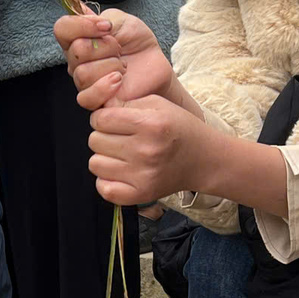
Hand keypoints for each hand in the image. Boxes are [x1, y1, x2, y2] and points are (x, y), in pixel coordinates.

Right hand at [54, 10, 176, 110]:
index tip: (107, 27)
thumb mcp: (121, 21)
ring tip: (123, 66)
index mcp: (77, 38)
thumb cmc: (135, 42)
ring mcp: (83, 82)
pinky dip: (104, 87)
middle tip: (120, 49)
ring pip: (83, 73)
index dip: (82, 25)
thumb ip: (101, 18)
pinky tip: (118, 80)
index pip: (62, 28)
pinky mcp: (95, 100)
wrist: (153, 65)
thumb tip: (83, 15)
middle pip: (76, 50)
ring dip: (111, 66)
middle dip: (106, 46)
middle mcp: (75, 61)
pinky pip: (86, 98)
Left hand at [89, 96, 208, 207]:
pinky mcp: (140, 194)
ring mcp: (142, 176)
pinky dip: (107, 180)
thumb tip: (97, 108)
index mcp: (151, 125)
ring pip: (94, 164)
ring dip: (104, 158)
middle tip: (121, 138)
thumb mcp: (158, 104)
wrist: (203, 160)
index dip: (102, 118)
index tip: (112, 121)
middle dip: (104, 136)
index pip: (100, 119)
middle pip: (94, 141)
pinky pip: (103, 188)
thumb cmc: (178, 129)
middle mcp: (146, 151)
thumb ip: (126, 102)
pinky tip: (120, 171)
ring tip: (122, 154)